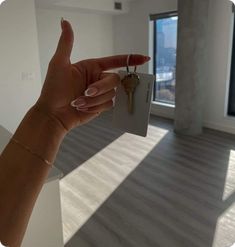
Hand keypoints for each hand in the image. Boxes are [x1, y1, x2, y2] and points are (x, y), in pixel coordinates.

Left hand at [35, 19, 149, 131]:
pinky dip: (95, 107)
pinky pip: (108, 105)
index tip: (144, 58)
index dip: (130, 59)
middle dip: (101, 87)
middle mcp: (98, 79)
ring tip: (78, 102)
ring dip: (94, 100)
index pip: (114, 61)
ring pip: (111, 94)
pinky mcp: (101, 106)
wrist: (54, 114)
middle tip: (86, 92)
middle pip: (114, 80)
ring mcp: (101, 93)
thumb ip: (66, 44)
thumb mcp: (59, 64)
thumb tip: (65, 23)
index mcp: (92, 67)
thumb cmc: (54, 90)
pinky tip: (83, 108)